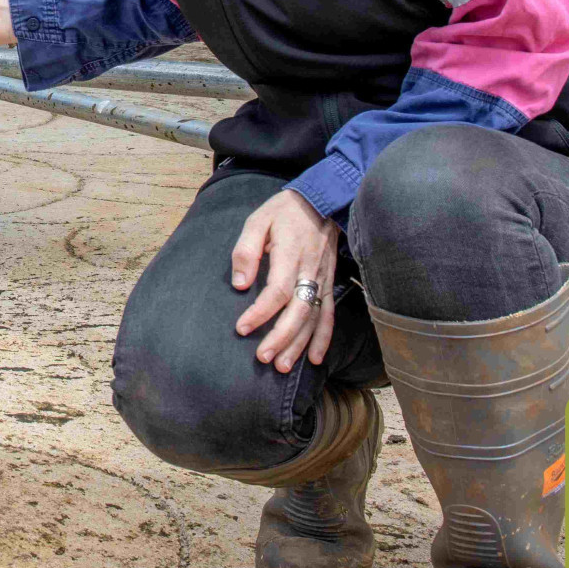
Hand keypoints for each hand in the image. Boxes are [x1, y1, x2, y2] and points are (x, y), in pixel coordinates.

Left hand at [231, 188, 339, 374]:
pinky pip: (329, 314)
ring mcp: (322, 279)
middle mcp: (310, 269)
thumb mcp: (257, 221)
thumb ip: (246, 251)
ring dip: (300, 344)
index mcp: (291, 253)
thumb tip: (239, 284)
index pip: (278, 290)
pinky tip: (315, 359)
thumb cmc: (283, 212)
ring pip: (314, 318)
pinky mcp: (328, 283)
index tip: (242, 327)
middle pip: (298, 310)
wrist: (320, 201)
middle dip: (281, 337)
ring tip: (282, 366)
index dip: (260, 312)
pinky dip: (324, 338)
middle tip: (263, 357)